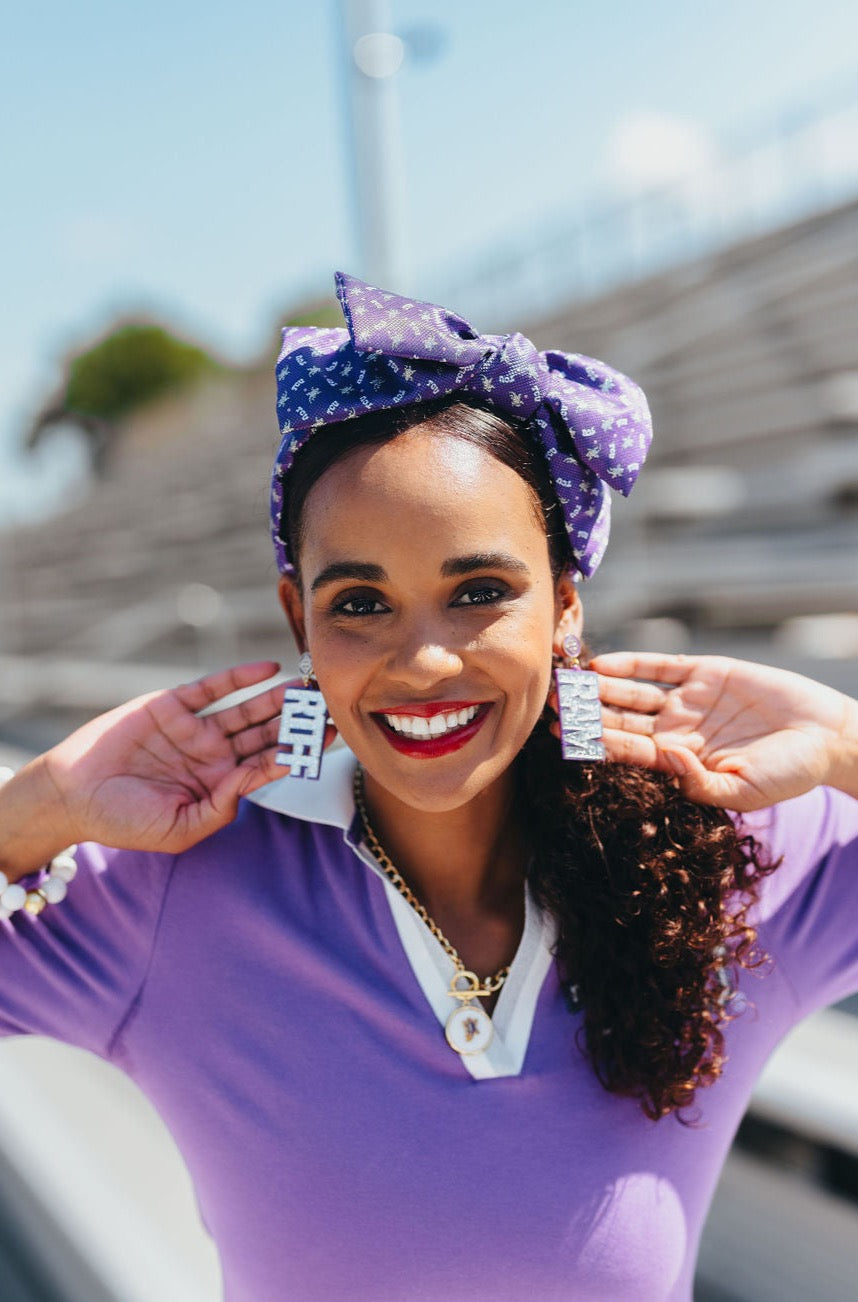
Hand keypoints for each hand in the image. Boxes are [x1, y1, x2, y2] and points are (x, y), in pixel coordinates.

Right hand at [36, 661, 330, 853]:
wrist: (71, 795)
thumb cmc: (123, 822)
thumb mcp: (178, 828)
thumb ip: (221, 807)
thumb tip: (254, 779)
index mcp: (218, 785)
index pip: (267, 766)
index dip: (298, 754)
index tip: (329, 743)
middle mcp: (213, 755)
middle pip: (265, 734)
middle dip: (297, 723)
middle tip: (330, 708)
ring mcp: (194, 728)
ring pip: (245, 710)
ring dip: (276, 698)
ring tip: (307, 688)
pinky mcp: (172, 705)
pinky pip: (212, 688)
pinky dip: (239, 677)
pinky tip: (268, 669)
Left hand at [573, 652, 855, 810]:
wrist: (827, 737)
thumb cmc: (788, 774)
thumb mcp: (744, 793)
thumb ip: (701, 784)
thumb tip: (665, 757)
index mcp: (679, 762)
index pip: (626, 751)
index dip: (593, 743)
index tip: (558, 737)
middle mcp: (676, 730)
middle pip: (620, 719)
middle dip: (585, 712)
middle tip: (548, 703)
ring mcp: (689, 700)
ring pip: (633, 692)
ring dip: (599, 687)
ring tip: (566, 681)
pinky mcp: (707, 672)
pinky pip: (662, 668)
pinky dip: (633, 663)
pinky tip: (602, 664)